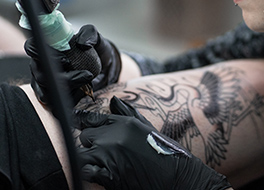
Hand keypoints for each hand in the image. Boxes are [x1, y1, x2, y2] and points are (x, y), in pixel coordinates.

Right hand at [25, 24, 121, 105]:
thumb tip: (83, 44)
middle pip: (42, 76)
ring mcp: (45, 82)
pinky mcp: (53, 95)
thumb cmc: (94, 48)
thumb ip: (89, 34)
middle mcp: (41, 64)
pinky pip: (57, 103)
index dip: (42, 54)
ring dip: (71, 88)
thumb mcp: (95, 37)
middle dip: (66, 78)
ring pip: (48, 93)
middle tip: (85, 73)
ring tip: (87, 80)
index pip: (32, 47)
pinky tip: (84, 89)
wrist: (104, 65)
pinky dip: (74, 97)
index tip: (65, 59)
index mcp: (46, 47)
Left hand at [74, 97, 231, 189]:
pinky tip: (102, 173)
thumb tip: (113, 99)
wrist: (174, 176)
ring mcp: (109, 156)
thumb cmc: (162, 151)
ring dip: (89, 159)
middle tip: (102, 150)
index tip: (76, 121)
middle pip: (84, 136)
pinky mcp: (107, 175)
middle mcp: (113, 136)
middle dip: (90, 143)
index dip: (83, 121)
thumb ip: (127, 113)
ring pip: (83, 154)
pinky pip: (86, 172)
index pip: (93, 118)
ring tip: (102, 163)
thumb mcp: (146, 128)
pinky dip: (91, 173)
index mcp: (123, 123)